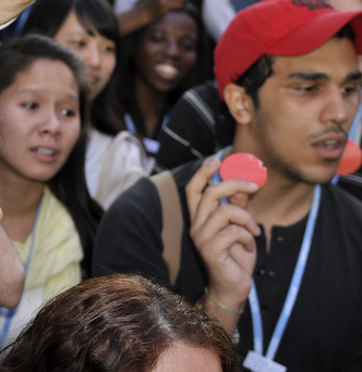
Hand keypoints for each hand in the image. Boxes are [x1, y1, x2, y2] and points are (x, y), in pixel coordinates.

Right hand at [186, 157, 259, 315]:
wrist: (234, 287)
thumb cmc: (236, 257)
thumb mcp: (240, 227)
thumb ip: (239, 206)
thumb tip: (246, 183)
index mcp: (200, 218)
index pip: (193, 189)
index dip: (203, 172)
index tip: (218, 160)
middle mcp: (196, 225)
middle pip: (209, 193)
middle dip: (234, 184)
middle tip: (254, 186)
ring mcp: (201, 238)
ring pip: (225, 212)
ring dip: (247, 219)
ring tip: (253, 232)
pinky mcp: (210, 250)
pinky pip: (234, 232)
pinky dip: (247, 236)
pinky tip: (248, 245)